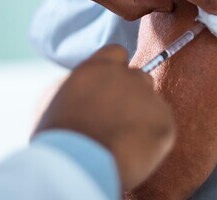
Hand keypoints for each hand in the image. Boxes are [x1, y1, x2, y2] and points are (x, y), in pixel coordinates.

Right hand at [34, 45, 174, 189]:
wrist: (77, 164)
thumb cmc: (58, 136)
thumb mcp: (52, 100)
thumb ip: (73, 86)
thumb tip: (82, 87)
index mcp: (97, 67)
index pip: (117, 53)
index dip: (116, 70)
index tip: (111, 88)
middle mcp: (125, 75)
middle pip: (139, 77)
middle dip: (132, 94)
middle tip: (119, 119)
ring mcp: (148, 97)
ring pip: (152, 103)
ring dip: (143, 116)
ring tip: (124, 140)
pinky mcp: (165, 122)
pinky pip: (163, 126)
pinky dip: (152, 139)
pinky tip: (133, 151)